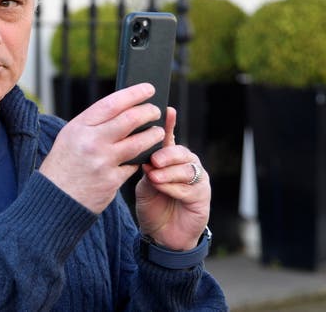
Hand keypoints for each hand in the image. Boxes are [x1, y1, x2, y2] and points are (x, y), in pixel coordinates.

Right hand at [40, 83, 165, 213]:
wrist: (55, 199)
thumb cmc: (64, 164)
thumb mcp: (70, 136)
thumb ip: (94, 123)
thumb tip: (122, 108)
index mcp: (79, 127)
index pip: (112, 103)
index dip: (134, 94)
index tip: (148, 88)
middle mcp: (91, 142)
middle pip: (130, 120)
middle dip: (148, 112)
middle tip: (156, 111)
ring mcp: (102, 162)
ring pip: (138, 143)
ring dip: (153, 135)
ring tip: (158, 132)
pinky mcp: (111, 181)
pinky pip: (134, 165)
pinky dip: (141, 158)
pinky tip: (145, 154)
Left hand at [135, 107, 210, 250]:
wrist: (161, 235)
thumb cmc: (152, 206)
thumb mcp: (144, 184)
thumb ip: (147, 168)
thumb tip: (146, 155)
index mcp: (171, 160)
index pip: (170, 138)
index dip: (169, 124)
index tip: (167, 110)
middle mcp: (187, 166)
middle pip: (181, 152)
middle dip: (167, 154)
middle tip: (154, 159)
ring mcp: (197, 180)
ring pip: (186, 169)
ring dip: (168, 172)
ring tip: (154, 176)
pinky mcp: (202, 197)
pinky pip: (189, 188)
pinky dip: (173, 187)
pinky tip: (162, 187)